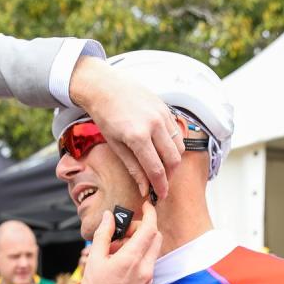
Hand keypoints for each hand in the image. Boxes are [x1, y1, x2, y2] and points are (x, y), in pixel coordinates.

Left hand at [69, 57, 182, 199]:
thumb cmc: (105, 116)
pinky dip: (173, 145)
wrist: (105, 87)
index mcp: (138, 136)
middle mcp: (154, 125)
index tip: (161, 196)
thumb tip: (144, 189)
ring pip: (179, 147)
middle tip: (162, 183)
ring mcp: (162, 115)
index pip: (156, 169)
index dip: (161, 186)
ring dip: (173, 161)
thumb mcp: (115, 145)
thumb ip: (133, 168)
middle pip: (173, 160)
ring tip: (162, 167)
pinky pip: (177, 132)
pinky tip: (162, 149)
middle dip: (170, 176)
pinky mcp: (166, 109)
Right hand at [74, 202, 160, 283]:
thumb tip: (110, 217)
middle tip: (124, 232)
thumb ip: (103, 236)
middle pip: (155, 238)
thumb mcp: (94, 261)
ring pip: (152, 251)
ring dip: (140, 243)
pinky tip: (120, 264)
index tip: (146, 206)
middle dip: (143, 229)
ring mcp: (148, 279)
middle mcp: (144, 268)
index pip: (149, 229)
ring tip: (118, 251)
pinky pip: (148, 264)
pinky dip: (139, 257)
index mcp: (131, 260)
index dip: (150, 214)